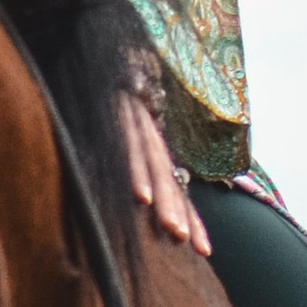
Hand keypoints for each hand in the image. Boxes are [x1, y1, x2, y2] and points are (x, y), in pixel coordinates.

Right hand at [120, 93, 211, 254]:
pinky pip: (130, 147)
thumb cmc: (108, 103)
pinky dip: (136, 174)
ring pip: (156, 169)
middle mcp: (152, 138)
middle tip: (187, 243)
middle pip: (171, 181)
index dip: (193, 219)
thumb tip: (138, 205)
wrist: (103, 55)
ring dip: (165, 202)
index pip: (178, 188)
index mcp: (155, 148)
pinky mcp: (120, 113)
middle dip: (181, 214)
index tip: (204, 251)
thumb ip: (134, 168)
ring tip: (173, 231)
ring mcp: (138, 125)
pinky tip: (141, 198)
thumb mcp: (124, 138)